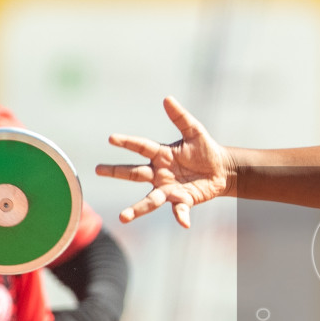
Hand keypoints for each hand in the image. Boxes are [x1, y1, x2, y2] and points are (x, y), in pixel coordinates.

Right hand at [97, 97, 232, 227]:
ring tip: (123, 217)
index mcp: (161, 155)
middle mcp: (160, 173)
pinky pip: (180, 210)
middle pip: (134, 173)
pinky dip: (181, 215)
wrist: (221, 170)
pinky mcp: (182, 200)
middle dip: (116, 172)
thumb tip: (167, 98)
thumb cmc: (205, 150)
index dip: (127, 142)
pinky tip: (184, 222)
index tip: (111, 138)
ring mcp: (169, 189)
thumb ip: (181, 118)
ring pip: (149, 200)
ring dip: (137, 209)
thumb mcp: (195, 132)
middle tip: (97, 170)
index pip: (141, 147)